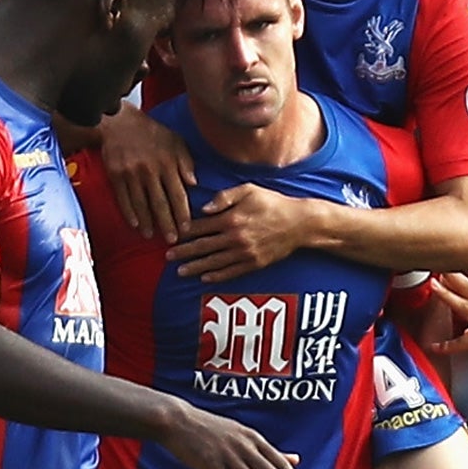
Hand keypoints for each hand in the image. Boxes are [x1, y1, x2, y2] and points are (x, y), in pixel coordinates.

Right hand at [101, 105, 195, 241]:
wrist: (119, 123)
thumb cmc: (152, 133)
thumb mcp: (175, 141)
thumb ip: (186, 162)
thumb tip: (194, 183)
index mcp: (168, 162)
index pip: (178, 194)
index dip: (183, 213)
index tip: (187, 228)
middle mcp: (150, 170)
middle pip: (160, 203)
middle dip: (167, 224)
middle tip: (172, 240)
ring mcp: (131, 173)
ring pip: (141, 203)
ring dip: (148, 222)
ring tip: (152, 236)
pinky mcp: (115, 174)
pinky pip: (123, 198)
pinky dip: (129, 213)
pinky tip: (135, 224)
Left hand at [169, 186, 314, 281]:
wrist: (299, 223)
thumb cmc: (273, 203)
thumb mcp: (249, 190)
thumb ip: (225, 197)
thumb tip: (204, 208)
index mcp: (231, 218)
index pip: (201, 226)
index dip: (184, 232)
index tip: (171, 235)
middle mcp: (235, 238)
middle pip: (203, 246)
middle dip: (184, 252)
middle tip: (168, 256)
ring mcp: (245, 253)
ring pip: (214, 262)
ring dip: (195, 267)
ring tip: (180, 272)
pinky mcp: (254, 263)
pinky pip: (231, 272)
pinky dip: (217, 276)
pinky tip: (204, 278)